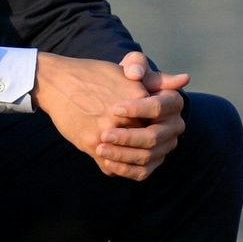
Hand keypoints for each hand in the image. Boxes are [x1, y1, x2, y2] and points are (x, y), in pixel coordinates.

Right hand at [35, 49, 188, 180]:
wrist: (58, 83)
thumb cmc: (94, 74)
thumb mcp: (125, 73)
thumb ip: (157, 80)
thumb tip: (185, 79)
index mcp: (137, 95)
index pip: (161, 121)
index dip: (161, 128)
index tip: (155, 127)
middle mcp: (123, 116)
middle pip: (151, 142)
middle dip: (150, 146)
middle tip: (148, 145)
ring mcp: (107, 133)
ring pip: (135, 158)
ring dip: (136, 160)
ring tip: (133, 155)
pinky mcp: (92, 144)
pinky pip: (113, 167)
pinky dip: (119, 168)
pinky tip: (118, 162)